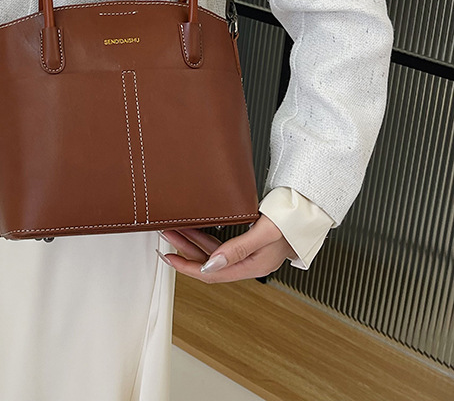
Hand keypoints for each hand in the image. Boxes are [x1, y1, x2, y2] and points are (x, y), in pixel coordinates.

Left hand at [158, 215, 298, 283]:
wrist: (311, 205)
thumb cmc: (293, 218)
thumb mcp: (264, 232)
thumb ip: (237, 249)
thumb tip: (210, 264)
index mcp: (255, 265)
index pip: (213, 274)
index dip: (188, 267)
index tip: (169, 258)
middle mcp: (251, 261)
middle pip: (210, 262)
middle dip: (186, 250)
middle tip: (166, 236)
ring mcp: (251, 250)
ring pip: (214, 250)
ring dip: (193, 240)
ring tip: (175, 229)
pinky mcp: (251, 238)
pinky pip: (222, 241)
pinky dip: (205, 234)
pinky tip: (195, 227)